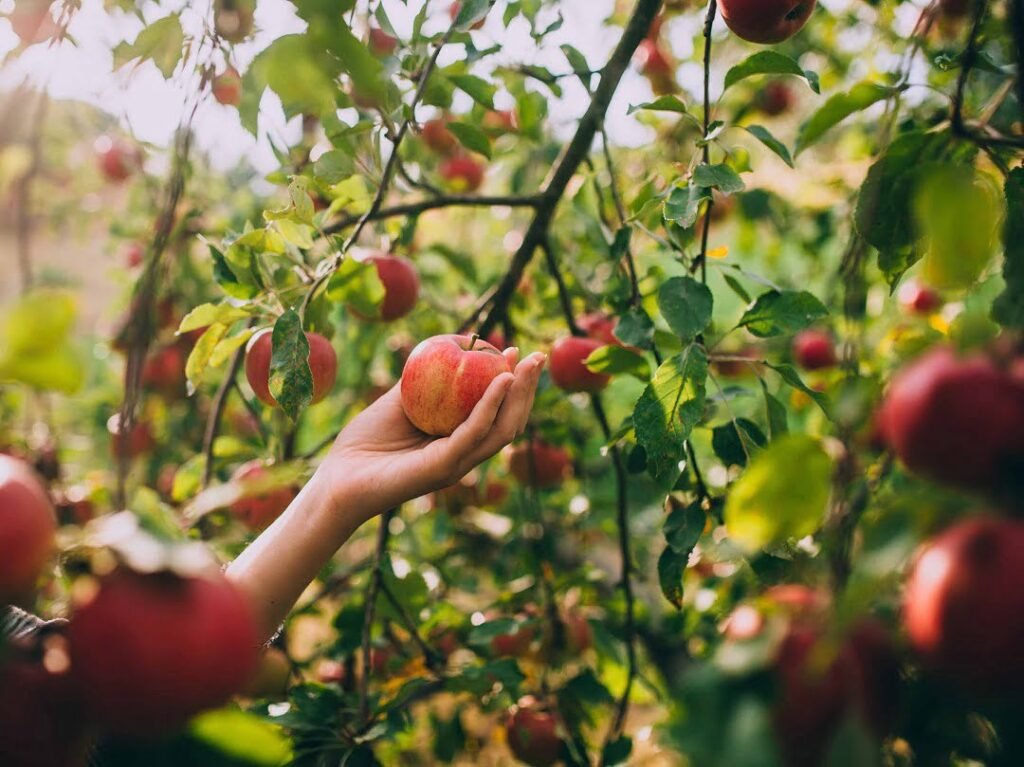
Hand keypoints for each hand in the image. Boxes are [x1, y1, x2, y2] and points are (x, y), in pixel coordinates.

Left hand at [318, 348, 545, 520]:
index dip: (513, 385)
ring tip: (526, 366)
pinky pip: (473, 433)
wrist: (337, 479)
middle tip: (537, 357)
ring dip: (518, 396)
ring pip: (500, 430)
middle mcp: (464, 455)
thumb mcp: (398, 402)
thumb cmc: (364, 442)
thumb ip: (422, 380)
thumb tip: (445, 345)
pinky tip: (499, 381)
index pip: (497, 414)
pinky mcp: (443, 468)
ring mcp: (456, 463)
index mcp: (458, 442)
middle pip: (509, 422)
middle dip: (528, 389)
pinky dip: (489, 406)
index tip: (518, 352)